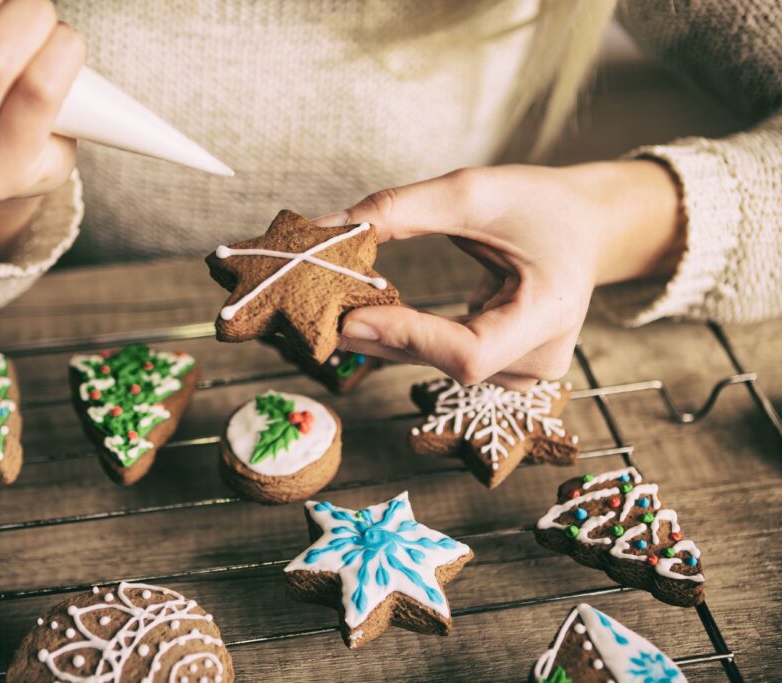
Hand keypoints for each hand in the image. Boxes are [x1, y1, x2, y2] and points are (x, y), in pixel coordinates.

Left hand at [313, 161, 683, 389]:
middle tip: (318, 307)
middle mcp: (540, 360)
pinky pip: (442, 359)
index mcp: (551, 315)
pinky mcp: (504, 370)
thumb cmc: (541, 203)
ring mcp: (524, 373)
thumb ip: (400, 210)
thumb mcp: (474, 192)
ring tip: (334, 305)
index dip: (407, 337)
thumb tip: (326, 229)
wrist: (587, 225)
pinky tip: (368, 311)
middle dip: (380, 333)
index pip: (469, 351)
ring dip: (385, 336)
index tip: (350, 316)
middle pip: (444, 361)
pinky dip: (404, 335)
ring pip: (437, 364)